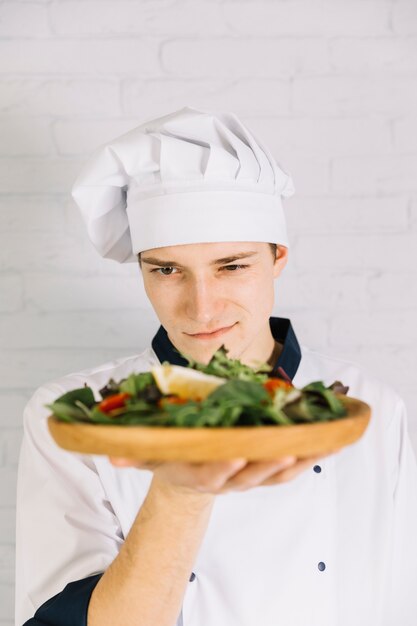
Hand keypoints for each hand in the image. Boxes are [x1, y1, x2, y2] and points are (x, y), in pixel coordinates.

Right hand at [108, 449, 340, 495]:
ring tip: (324, 442)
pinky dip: (314, 454)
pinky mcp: (267, 470)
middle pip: (252, 476)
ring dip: (302, 460)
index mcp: (200, 474)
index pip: (211, 476)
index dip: (222, 468)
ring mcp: (250, 476)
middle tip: (289, 448)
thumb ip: (137, 456)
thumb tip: (115, 456)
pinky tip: (333, 440)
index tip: (234, 456)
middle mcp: (228, 479)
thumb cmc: (176, 457)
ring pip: (278, 473)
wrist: (193, 475)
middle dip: (270, 464)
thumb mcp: (153, 457)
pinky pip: (293, 466)